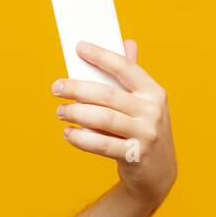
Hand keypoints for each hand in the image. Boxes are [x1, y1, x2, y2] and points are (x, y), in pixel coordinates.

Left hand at [52, 39, 176, 207]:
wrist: (159, 173)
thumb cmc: (144, 131)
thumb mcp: (145, 104)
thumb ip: (133, 77)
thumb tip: (126, 43)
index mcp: (154, 92)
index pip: (125, 68)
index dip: (101, 56)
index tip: (78, 48)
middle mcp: (152, 111)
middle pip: (107, 95)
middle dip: (77, 89)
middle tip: (56, 88)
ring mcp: (146, 135)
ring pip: (103, 119)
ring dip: (76, 113)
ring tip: (60, 111)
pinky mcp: (135, 157)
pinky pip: (101, 145)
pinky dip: (80, 138)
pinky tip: (68, 133)